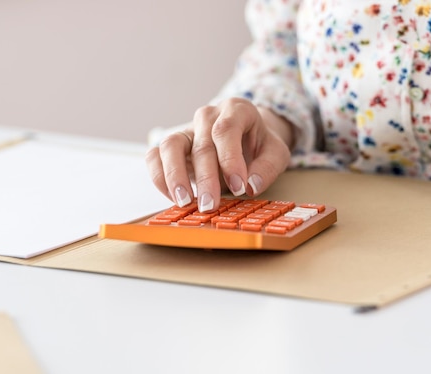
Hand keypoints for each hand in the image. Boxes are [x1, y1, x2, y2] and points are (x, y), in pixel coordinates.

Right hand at [145, 98, 293, 211]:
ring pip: (170, 146)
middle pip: (201, 144)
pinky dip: (160, 178)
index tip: (239, 188)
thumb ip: (268, 168)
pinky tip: (174, 198)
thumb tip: (251, 186)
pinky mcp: (172, 146)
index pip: (226, 129)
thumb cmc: (259, 145)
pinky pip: (155, 156)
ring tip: (184, 203)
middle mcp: (207, 116)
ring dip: (175, 176)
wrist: (244, 138)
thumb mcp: (276, 153)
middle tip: (210, 205)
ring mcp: (186, 129)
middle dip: (206, 179)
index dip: (230, 159)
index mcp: (236, 110)